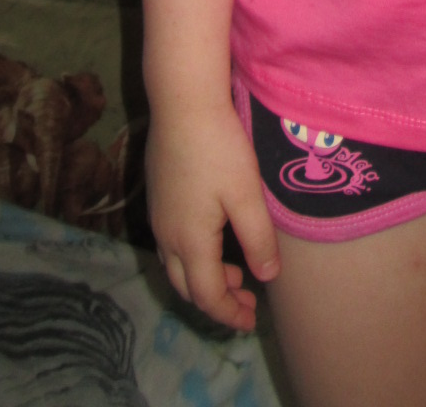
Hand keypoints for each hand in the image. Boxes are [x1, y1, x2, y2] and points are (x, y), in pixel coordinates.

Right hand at [144, 98, 280, 329]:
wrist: (182, 104)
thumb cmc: (219, 148)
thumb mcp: (247, 196)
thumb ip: (258, 240)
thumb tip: (267, 277)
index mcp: (189, 242)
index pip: (207, 296)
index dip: (229, 314)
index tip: (252, 321)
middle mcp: (166, 235)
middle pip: (187, 286)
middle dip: (217, 301)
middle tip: (247, 302)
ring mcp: (158, 215)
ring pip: (176, 265)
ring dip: (205, 277)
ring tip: (237, 273)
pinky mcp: (158, 196)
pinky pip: (172, 243)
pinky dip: (194, 256)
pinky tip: (216, 238)